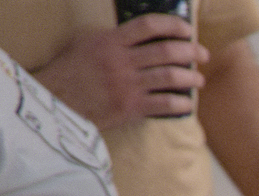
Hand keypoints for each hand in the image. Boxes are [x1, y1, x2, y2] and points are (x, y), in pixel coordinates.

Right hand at [33, 14, 207, 127]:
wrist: (56, 103)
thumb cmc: (68, 72)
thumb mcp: (83, 43)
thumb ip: (110, 36)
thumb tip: (136, 33)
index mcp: (111, 42)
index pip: (149, 26)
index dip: (173, 25)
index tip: (187, 29)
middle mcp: (121, 61)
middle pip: (166, 51)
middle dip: (191, 51)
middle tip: (202, 55)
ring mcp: (127, 85)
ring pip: (170, 77)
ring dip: (191, 78)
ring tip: (199, 80)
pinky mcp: (130, 108)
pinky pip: (164, 104)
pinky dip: (180, 103)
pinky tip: (186, 103)